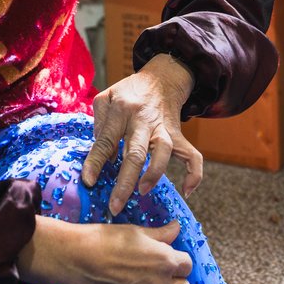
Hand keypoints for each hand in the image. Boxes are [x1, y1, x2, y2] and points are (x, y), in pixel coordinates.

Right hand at [17, 217, 191, 283]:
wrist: (76, 260)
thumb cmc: (105, 240)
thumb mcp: (135, 232)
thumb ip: (160, 234)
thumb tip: (176, 228)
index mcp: (165, 261)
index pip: (188, 265)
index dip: (178, 260)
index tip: (167, 258)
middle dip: (176, 282)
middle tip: (162, 276)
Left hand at [82, 54, 203, 214]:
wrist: (163, 77)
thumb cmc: (129, 91)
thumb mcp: (107, 97)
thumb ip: (100, 125)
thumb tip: (104, 157)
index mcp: (121, 110)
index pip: (106, 140)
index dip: (96, 162)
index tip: (88, 182)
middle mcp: (143, 120)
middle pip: (135, 152)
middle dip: (125, 182)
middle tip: (115, 205)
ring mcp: (163, 127)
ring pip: (164, 152)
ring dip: (154, 173)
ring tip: (143, 191)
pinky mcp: (178, 134)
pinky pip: (193, 155)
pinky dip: (195, 173)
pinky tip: (188, 190)